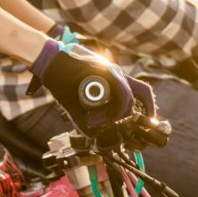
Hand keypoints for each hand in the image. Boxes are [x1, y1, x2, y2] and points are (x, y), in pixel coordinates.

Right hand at [29, 41, 153, 135]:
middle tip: (121, 129)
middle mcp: (117, 73)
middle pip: (141, 94)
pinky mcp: (105, 71)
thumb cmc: (61, 79)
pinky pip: (121, 94)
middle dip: (134, 116)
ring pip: (129, 99)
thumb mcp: (76, 103)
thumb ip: (86, 119)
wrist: (48, 61)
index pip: (140, 90)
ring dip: (114, 116)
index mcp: (114, 78)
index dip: (149, 106)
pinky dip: (109, 111)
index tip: (147, 121)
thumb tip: (94, 135)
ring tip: (93, 121)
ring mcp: (111, 71)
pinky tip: (93, 117)